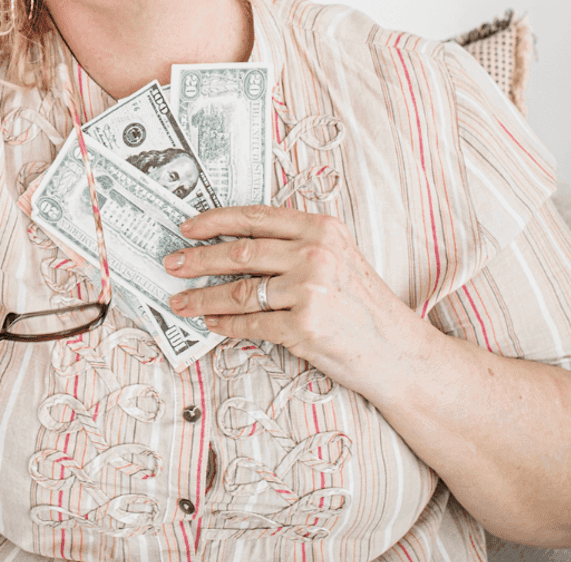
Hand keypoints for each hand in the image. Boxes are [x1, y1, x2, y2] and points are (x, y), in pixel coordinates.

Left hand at [163, 205, 427, 394]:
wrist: (399, 352)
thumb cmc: (363, 306)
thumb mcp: (338, 259)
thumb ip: (295, 246)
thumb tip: (234, 246)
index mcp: (322, 229)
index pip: (256, 218)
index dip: (215, 221)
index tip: (188, 227)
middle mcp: (315, 254)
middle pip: (239, 253)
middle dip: (197, 259)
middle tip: (171, 264)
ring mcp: (309, 291)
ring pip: (237, 291)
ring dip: (201, 297)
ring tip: (180, 301)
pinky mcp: (303, 327)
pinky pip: (249, 324)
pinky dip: (224, 324)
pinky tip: (210, 322)